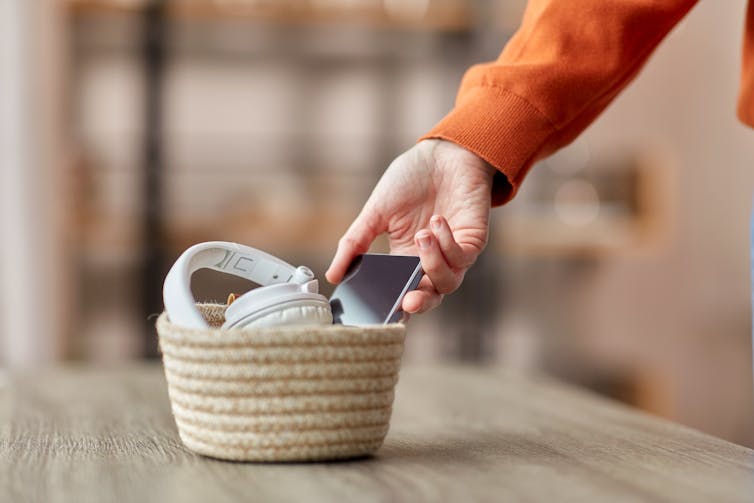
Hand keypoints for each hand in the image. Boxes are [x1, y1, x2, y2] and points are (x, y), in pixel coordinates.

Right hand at [326, 139, 496, 313]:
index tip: (384, 314)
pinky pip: (463, 257)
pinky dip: (448, 244)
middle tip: (408, 301)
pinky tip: (437, 221)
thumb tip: (331, 273)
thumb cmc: (410, 180)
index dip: (396, 309)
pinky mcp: (473, 240)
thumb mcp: (375, 212)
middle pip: (429, 297)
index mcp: (405, 258)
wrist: (442, 153)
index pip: (402, 293)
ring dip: (432, 263)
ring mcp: (454, 252)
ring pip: (448, 282)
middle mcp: (430, 261)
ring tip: (422, 234)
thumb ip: (355, 242)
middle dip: (420, 303)